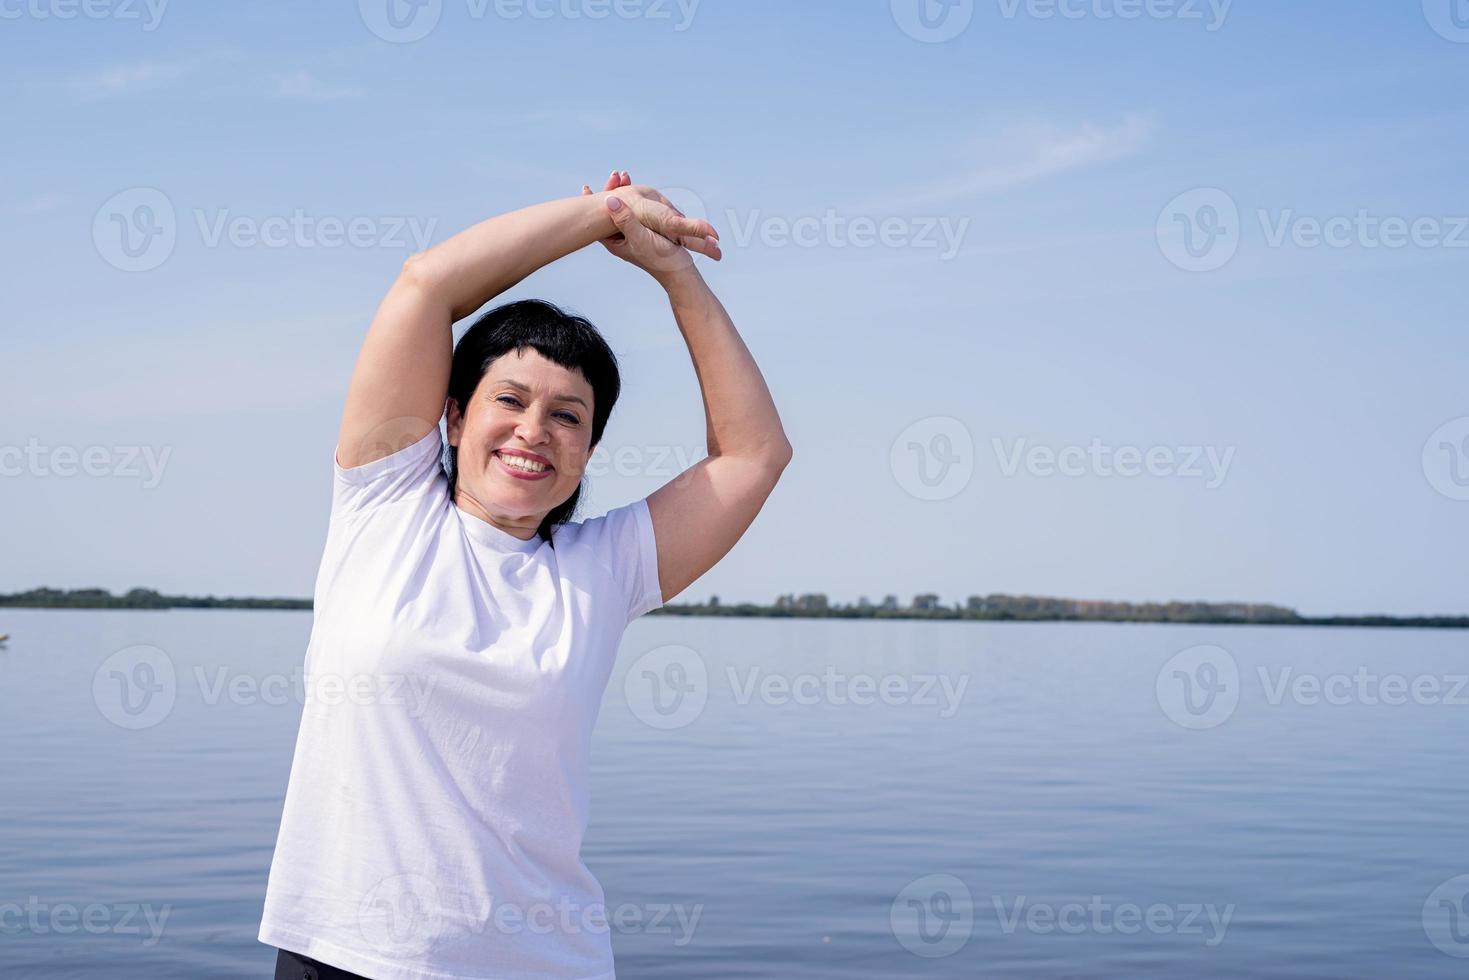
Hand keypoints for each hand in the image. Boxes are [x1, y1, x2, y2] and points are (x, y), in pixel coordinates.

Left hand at [581, 170, 720, 282]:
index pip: (596, 221)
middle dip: (610, 192)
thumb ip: (626, 220)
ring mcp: (634, 235)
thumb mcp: (641, 238)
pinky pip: (636, 212)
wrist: (681, 272)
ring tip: (624, 177)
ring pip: (623, 211)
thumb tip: (609, 200)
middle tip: (615, 175)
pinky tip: (639, 191)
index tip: (587, 187)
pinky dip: (635, 200)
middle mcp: (621, 238)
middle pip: (609, 213)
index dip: (591, 203)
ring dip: (623, 194)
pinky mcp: (647, 232)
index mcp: (615, 242)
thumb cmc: (661, 258)